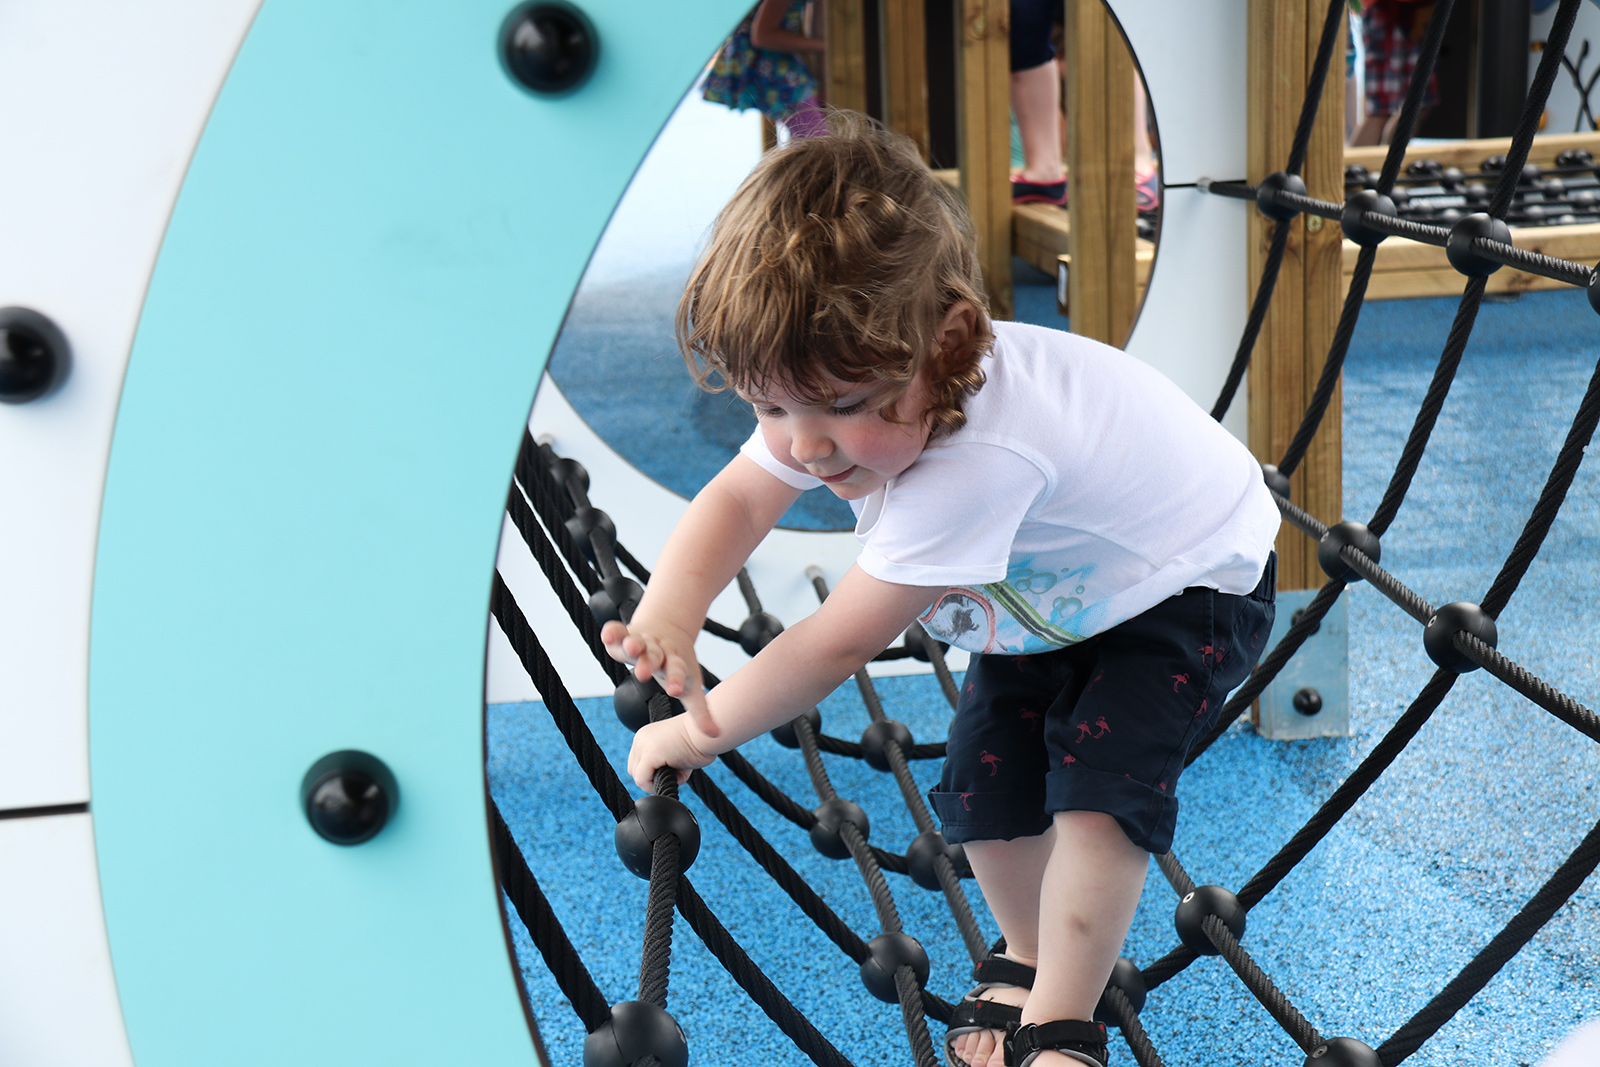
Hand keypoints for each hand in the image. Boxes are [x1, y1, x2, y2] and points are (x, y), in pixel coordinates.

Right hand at [601, 618, 718, 735]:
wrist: (671, 629)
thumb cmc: (678, 666)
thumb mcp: (689, 688)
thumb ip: (699, 712)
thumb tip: (716, 735)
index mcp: (675, 664)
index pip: (677, 672)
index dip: (676, 680)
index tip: (675, 691)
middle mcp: (659, 651)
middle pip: (655, 656)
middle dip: (650, 664)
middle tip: (644, 674)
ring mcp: (642, 641)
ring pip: (637, 642)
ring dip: (633, 644)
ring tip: (630, 648)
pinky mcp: (625, 634)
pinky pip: (618, 632)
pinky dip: (612, 632)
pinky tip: (607, 636)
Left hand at [628, 716, 715, 791]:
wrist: (711, 731)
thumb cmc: (700, 742)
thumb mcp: (674, 750)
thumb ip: (662, 762)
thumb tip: (657, 782)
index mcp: (646, 735)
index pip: (638, 763)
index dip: (653, 773)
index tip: (673, 769)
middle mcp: (641, 738)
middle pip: (635, 771)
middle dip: (654, 778)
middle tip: (676, 772)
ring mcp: (644, 745)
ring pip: (638, 777)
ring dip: (658, 781)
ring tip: (679, 771)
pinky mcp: (650, 754)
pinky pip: (643, 780)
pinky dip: (659, 784)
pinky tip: (677, 775)